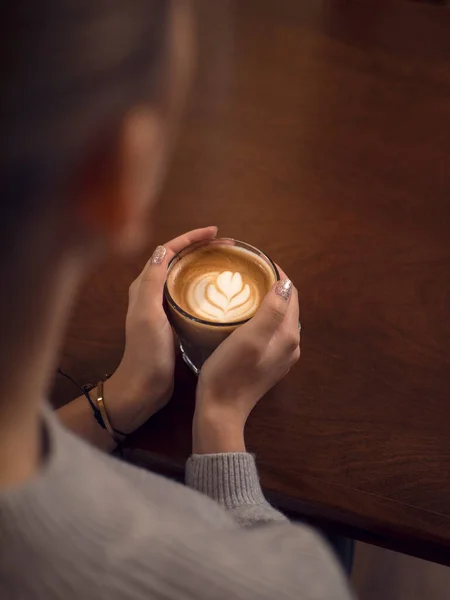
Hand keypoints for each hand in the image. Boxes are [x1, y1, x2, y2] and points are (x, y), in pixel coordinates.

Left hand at [104, 226, 217, 433]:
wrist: (144, 387)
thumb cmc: (146, 351)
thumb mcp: (147, 314)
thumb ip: (153, 281)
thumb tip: (163, 248)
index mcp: (144, 285)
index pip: (167, 250)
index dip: (190, 238)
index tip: (215, 233)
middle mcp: (152, 292)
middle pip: (177, 260)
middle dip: (199, 248)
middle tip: (226, 247)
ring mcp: (163, 307)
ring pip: (185, 277)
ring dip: (203, 265)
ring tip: (226, 263)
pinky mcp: (174, 321)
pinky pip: (190, 295)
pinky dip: (204, 287)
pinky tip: (221, 292)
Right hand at [193, 269, 299, 452]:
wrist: (220, 410)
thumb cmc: (230, 371)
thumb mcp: (250, 337)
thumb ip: (272, 311)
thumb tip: (285, 283)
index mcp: (289, 335)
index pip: (291, 293)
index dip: (277, 274)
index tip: (257, 261)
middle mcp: (290, 344)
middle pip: (287, 305)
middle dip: (272, 285)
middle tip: (248, 272)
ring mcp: (280, 355)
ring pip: (278, 318)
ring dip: (266, 300)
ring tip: (244, 288)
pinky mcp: (268, 363)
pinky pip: (269, 331)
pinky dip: (261, 316)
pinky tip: (243, 315)